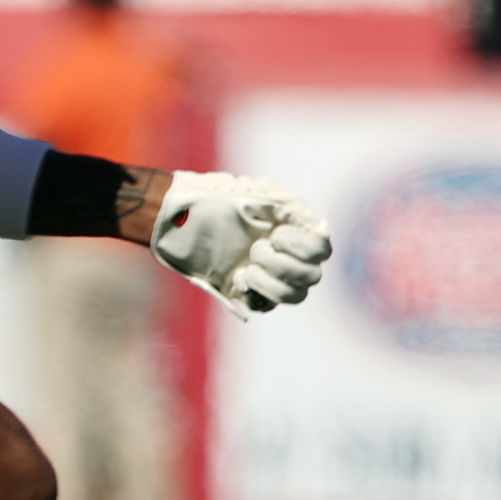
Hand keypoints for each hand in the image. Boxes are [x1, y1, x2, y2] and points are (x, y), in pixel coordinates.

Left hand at [152, 172, 332, 315]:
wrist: (178, 217)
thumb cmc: (217, 198)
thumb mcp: (257, 194)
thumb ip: (292, 208)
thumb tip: (320, 227)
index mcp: (293, 228)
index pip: (321, 250)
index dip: (305, 247)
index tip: (276, 233)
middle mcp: (286, 253)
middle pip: (312, 276)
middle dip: (284, 265)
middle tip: (255, 249)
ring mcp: (268, 274)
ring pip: (295, 296)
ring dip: (273, 284)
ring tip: (247, 268)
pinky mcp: (248, 290)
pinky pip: (268, 306)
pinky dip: (257, 295)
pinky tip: (239, 280)